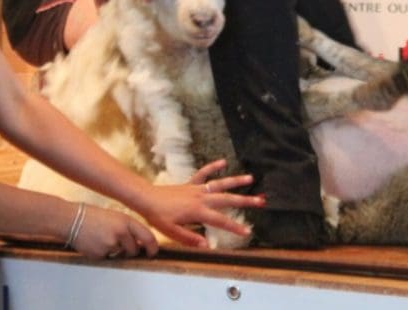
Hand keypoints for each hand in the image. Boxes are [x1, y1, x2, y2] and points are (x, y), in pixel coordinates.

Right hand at [70, 203, 159, 259]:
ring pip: (120, 254)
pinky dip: (103, 253)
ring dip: (115, 250)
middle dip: (130, 250)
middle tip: (120, 243)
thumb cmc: (93, 216)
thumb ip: (128, 228)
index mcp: (126, 221)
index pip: (147, 237)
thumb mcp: (115, 216)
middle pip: (134, 250)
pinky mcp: (101, 254)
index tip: (152, 252)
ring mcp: (111, 244)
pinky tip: (94, 242)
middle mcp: (121, 233)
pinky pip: (107, 258)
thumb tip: (139, 243)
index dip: (152, 247)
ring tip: (102, 238)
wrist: (71, 219)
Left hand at [139, 159, 263, 247]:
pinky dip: (213, 167)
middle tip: (261, 201)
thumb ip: (190, 239)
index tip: (247, 231)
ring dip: (235, 181)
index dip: (234, 226)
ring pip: (219, 184)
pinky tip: (223, 162)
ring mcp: (196, 189)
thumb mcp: (172, 232)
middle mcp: (200, 198)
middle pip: (227, 199)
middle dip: (245, 201)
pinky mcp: (190, 184)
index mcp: (197, 211)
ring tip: (250, 178)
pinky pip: (203, 173)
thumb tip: (208, 245)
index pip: (220, 220)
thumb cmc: (158, 216)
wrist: (146, 198)